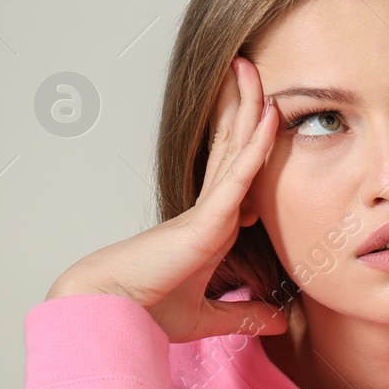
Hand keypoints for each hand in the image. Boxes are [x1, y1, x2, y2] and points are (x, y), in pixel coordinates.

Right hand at [46, 55, 288, 344]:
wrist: (108, 317)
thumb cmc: (145, 313)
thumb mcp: (207, 316)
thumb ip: (243, 314)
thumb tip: (279, 320)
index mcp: (207, 227)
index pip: (233, 174)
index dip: (247, 141)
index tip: (262, 113)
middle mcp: (206, 211)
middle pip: (231, 147)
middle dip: (242, 106)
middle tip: (249, 68)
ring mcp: (205, 212)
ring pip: (233, 149)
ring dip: (247, 107)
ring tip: (252, 68)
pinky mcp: (205, 222)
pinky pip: (238, 177)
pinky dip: (256, 146)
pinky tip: (269, 117)